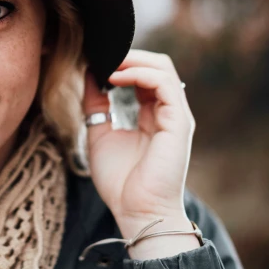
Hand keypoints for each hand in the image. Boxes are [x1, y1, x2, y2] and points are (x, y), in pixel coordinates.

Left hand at [83, 49, 195, 245]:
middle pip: (157, 65)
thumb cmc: (121, 182)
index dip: (121, 63)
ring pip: (163, 68)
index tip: (94, 60)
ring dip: (132, 60)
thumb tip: (89, 74)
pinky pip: (164, 84)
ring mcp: (176, 116)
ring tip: (106, 62)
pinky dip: (139, 74)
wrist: (137, 213)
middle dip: (127, 56)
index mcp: (152, 115)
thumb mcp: (99, 134)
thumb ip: (96, 105)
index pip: (143, 75)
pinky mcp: (179, 122)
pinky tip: (114, 78)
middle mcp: (168, 112)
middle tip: (100, 54)